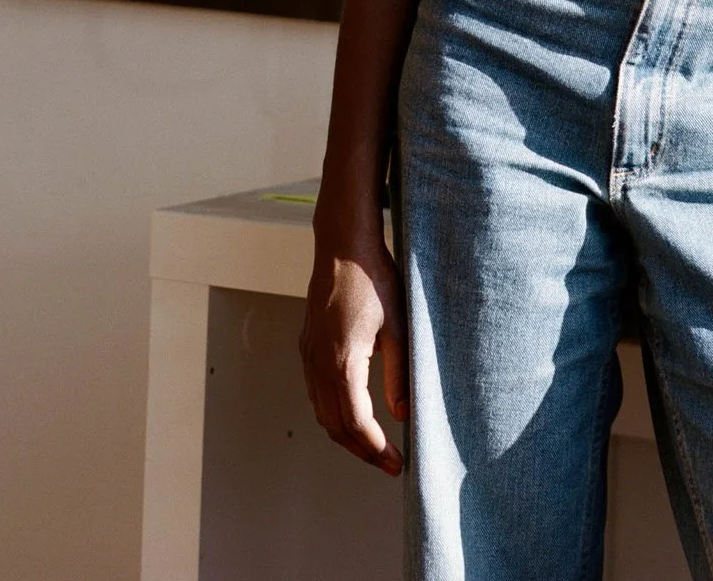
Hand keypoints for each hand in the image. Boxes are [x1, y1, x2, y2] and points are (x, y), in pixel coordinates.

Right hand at [299, 235, 408, 473]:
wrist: (343, 247)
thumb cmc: (375, 280)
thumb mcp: (398, 327)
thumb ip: (399, 375)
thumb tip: (405, 415)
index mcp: (342, 361)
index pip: (356, 422)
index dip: (376, 448)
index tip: (396, 462)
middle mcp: (318, 363)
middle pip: (334, 426)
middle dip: (362, 450)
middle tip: (388, 463)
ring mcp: (308, 356)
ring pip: (322, 413)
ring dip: (346, 435)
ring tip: (374, 446)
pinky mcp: (307, 347)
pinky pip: (316, 394)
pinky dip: (334, 414)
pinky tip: (354, 415)